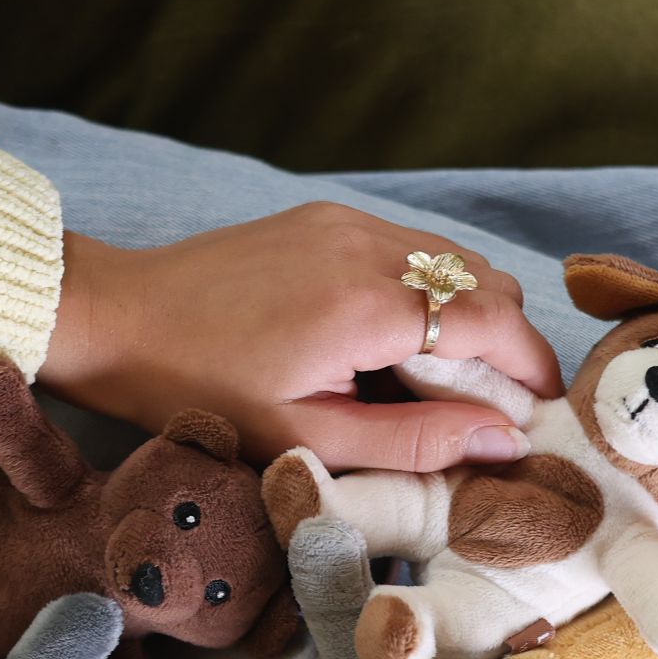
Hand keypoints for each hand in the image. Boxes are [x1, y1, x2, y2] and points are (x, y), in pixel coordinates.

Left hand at [41, 203, 560, 471]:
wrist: (117, 320)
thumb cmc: (198, 391)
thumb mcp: (306, 437)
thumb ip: (413, 441)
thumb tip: (502, 440)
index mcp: (366, 302)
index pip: (493, 319)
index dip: (531, 368)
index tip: (540, 413)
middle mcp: (367, 244)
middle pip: (484, 281)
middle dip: (502, 343)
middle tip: (484, 407)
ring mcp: (344, 221)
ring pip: (450, 259)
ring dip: (465, 314)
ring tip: (437, 380)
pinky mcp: (322, 217)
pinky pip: (406, 248)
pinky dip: (423, 291)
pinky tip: (389, 342)